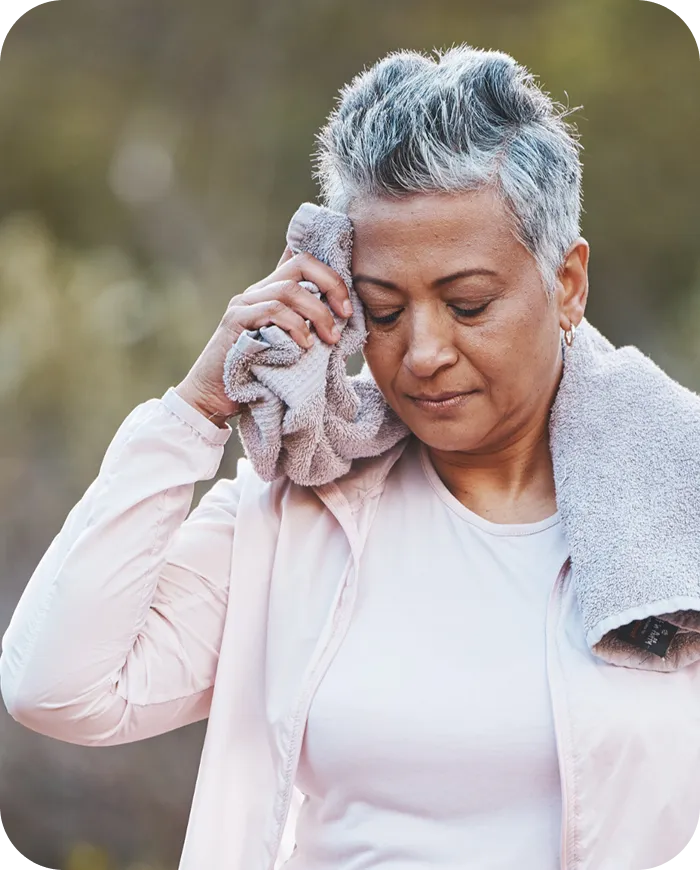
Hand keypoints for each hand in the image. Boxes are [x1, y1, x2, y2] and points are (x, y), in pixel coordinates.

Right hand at [174, 245, 352, 421]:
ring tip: (329, 339)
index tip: (348, 307)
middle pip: (300, 264)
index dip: (331, 275)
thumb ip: (307, 330)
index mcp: (270, 295)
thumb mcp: (290, 349)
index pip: (302, 263)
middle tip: (346, 315)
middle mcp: (256, 293)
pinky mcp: (235, 321)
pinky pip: (271, 310)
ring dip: (317, 312)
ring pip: (289, 289)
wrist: (213, 399)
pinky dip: (295, 325)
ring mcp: (243, 304)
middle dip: (331, 284)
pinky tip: (304, 345)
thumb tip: (342, 321)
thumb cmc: (256, 378)